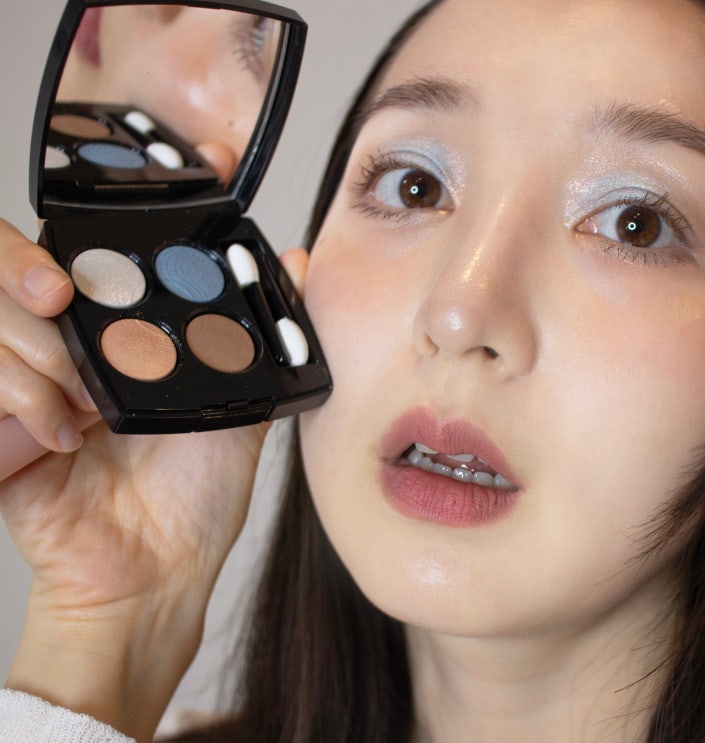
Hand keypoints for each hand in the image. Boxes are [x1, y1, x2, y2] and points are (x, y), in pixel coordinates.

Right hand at [0, 214, 309, 737]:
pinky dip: (24, 399)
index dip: (58, 253)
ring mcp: (27, 392)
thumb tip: (297, 261)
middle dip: (30, 282)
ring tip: (92, 409)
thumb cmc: (199, 499)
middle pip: (15, 281)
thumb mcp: (241, 406)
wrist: (159, 574)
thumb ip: (260, 335)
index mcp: (119, 344)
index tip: (79, 272)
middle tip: (62, 301)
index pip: (69, 264)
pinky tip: (67, 437)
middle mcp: (68, 358)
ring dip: (43, 355)